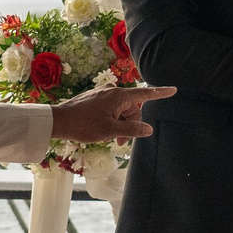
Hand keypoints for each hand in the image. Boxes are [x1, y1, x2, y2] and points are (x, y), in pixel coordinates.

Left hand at [49, 83, 175, 143]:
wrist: (59, 120)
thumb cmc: (84, 125)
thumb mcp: (110, 131)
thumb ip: (131, 130)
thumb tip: (149, 129)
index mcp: (119, 96)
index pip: (145, 94)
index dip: (160, 93)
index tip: (173, 90)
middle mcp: (112, 92)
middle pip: (132, 108)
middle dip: (131, 124)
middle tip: (121, 142)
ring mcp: (103, 95)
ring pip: (121, 110)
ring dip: (121, 124)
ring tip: (112, 139)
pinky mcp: (95, 99)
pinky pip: (112, 109)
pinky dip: (113, 120)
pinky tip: (104, 130)